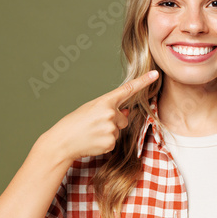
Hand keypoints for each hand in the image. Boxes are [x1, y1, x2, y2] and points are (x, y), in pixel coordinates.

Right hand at [39, 71, 158, 161]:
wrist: (61, 142)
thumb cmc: (75, 123)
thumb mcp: (91, 109)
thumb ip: (111, 108)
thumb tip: (127, 112)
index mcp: (104, 101)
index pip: (128, 89)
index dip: (143, 82)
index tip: (155, 74)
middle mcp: (110, 113)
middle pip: (123, 118)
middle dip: (113, 121)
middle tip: (94, 125)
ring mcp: (110, 129)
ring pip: (118, 130)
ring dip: (108, 132)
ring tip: (92, 133)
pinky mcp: (110, 143)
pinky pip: (113, 142)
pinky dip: (105, 142)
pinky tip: (93, 141)